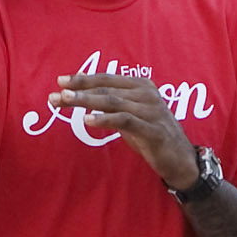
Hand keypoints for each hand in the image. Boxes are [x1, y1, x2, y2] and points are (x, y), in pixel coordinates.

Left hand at [56, 74, 197, 189]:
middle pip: (106, 89)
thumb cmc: (150, 135)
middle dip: (79, 91)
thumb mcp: (127, 116)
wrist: (179, 158)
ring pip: (113, 102)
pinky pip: (125, 121)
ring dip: (87, 101)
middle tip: (56, 94)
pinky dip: (105, 119)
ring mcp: (151, 111)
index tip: (61, 82)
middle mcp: (146, 94)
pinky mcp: (153, 130)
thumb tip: (77, 98)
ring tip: (66, 101)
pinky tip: (89, 120)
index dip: (83, 79)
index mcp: (140, 86)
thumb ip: (108, 106)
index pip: (107, 79)